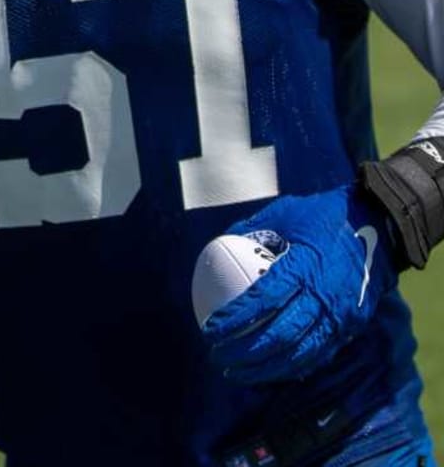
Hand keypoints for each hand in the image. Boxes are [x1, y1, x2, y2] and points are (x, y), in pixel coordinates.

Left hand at [201, 184, 396, 384]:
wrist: (376, 227)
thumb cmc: (319, 216)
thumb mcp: (282, 213)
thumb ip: (249, 230)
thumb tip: (214, 246)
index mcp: (303, 266)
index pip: (264, 300)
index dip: (236, 319)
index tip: (211, 330)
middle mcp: (322, 296)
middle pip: (280, 335)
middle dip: (246, 352)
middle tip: (218, 356)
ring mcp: (340, 315)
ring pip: (300, 353)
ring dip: (267, 368)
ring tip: (238, 373)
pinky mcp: (351, 326)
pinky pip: (319, 354)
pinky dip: (293, 367)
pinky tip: (270, 371)